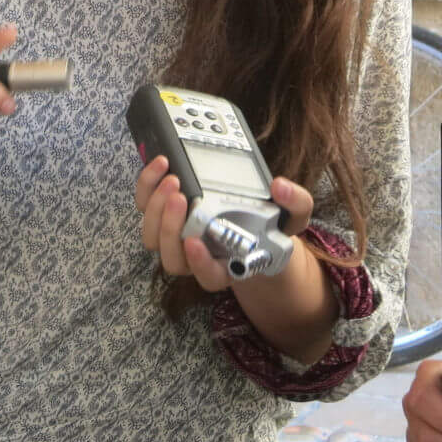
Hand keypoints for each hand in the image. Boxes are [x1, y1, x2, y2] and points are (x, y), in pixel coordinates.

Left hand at [136, 155, 313, 291]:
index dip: (199, 264)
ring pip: (152, 237)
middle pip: (171, 258)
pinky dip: (147, 186)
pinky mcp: (164, 216)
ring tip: (170, 180)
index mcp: (228, 266)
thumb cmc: (269, 227)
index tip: (195, 243)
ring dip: (155, 209)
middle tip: (180, 196)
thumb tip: (280, 187)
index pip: (210, 277)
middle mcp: (199, 257)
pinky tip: (160, 165)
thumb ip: (296, 204)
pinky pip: (145, 207)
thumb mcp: (292, 217)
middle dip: (171, 227)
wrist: (250, 220)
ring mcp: (178, 238)